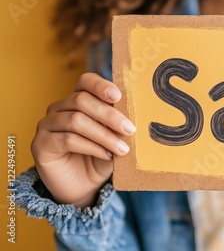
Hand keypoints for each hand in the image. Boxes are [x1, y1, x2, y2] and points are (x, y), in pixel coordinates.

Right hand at [31, 73, 135, 207]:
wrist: (84, 187)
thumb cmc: (100, 158)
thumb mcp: (114, 139)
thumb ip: (120, 125)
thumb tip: (136, 116)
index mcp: (77, 100)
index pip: (85, 82)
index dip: (101, 86)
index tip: (118, 96)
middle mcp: (59, 108)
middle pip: (82, 100)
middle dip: (109, 115)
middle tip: (129, 129)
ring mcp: (47, 125)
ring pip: (76, 120)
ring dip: (104, 135)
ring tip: (122, 149)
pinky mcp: (41, 144)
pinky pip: (67, 139)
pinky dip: (92, 147)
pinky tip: (106, 155)